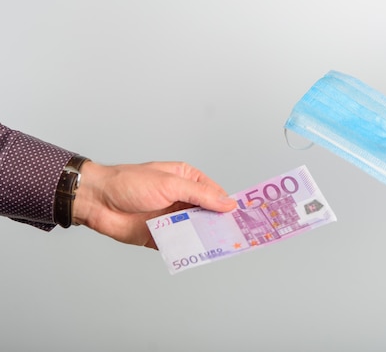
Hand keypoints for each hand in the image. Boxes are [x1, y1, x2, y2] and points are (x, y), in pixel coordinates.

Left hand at [72, 161, 236, 248]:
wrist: (97, 201)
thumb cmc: (129, 183)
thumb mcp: (170, 184)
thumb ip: (200, 195)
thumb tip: (227, 203)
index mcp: (187, 180)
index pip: (215, 193)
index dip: (228, 205)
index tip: (241, 217)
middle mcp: (181, 199)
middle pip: (208, 214)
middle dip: (219, 224)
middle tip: (235, 235)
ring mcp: (171, 218)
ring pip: (195, 230)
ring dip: (204, 237)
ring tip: (220, 246)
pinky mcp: (160, 236)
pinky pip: (179, 244)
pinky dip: (187, 248)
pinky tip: (196, 253)